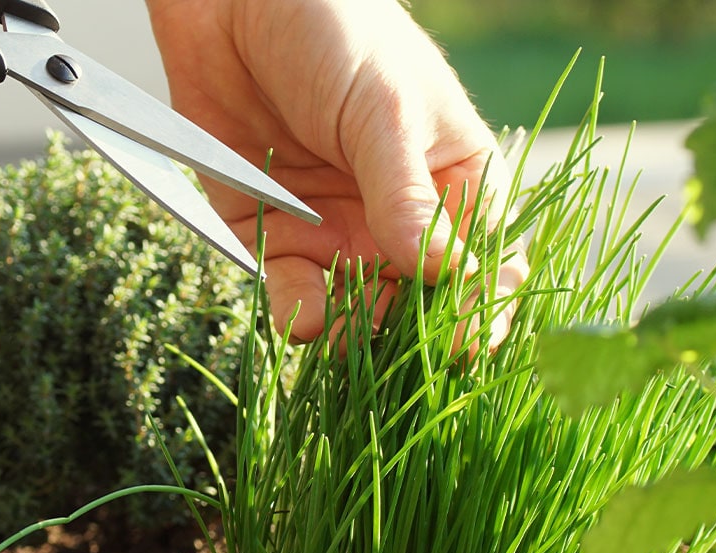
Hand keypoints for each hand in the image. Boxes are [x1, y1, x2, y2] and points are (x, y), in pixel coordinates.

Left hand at [144, 0, 526, 345]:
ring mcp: (336, 230)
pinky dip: (298, 314)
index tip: (471, 336)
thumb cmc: (333, 30)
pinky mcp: (271, 235)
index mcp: (453, 179)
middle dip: (415, 334)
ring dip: (357, 333)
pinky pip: (290, 294)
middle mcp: (399, 217)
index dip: (481, 305)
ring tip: (349, 334)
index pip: (485, 261)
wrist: (230, 0)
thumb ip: (406, 196)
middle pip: (421, 303)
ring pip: (358, 312)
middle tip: (405, 354)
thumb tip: (445, 272)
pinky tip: (305, 319)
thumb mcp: (383, 111)